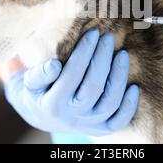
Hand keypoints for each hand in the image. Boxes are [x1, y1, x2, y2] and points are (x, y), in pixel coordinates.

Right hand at [4, 29, 139, 135]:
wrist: (41, 115)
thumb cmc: (36, 91)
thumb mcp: (29, 83)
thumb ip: (39, 74)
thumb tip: (54, 65)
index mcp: (53, 104)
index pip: (73, 74)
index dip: (84, 52)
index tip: (93, 33)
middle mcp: (72, 118)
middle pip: (94, 87)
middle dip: (103, 58)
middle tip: (107, 37)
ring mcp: (88, 125)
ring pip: (110, 103)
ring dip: (119, 76)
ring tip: (122, 54)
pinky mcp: (100, 129)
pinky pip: (119, 121)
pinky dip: (129, 106)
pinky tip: (134, 87)